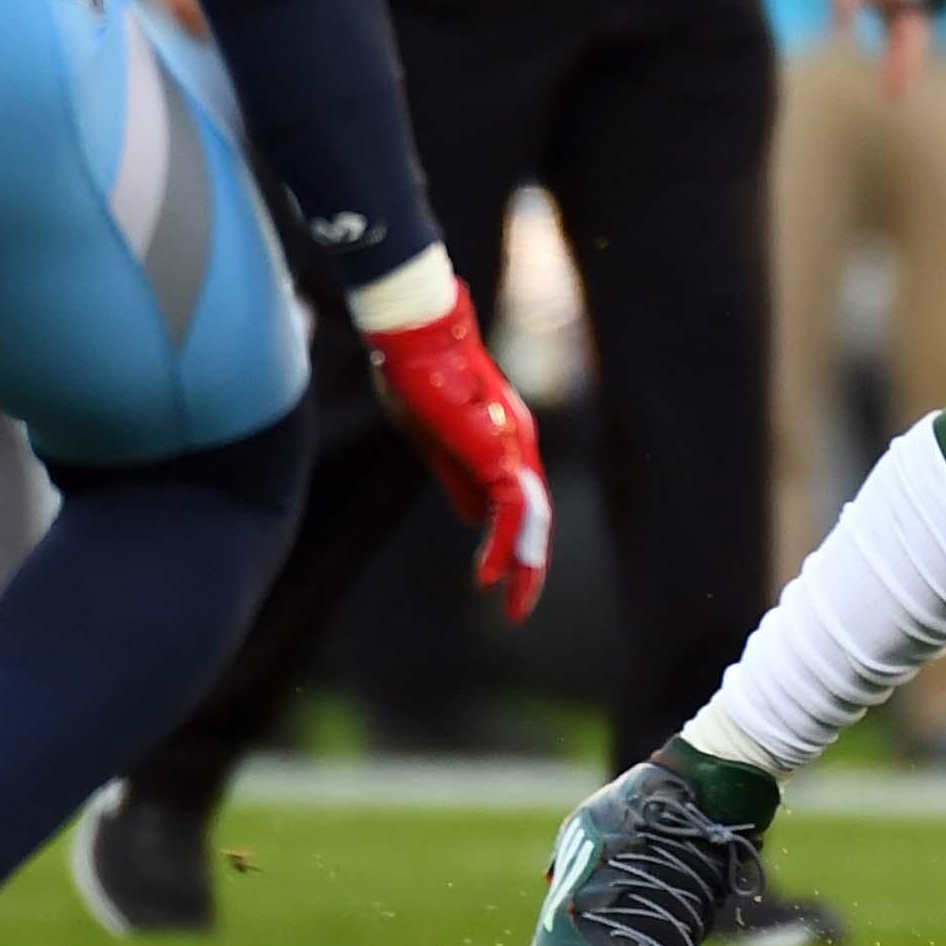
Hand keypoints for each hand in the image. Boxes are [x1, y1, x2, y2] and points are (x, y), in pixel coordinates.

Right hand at [364, 283, 550, 622]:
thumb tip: (476, 520)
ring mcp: (511, 445)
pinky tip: (487, 576)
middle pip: (532, 516)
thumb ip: (460, 480)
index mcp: (500, 443)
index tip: (497, 582)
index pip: (517, 505)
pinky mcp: (497, 448)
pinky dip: (500, 543)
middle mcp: (516, 445)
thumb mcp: (437, 445)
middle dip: (528, 565)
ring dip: (522, 563)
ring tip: (514, 603)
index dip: (511, 543)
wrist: (414, 337)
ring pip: (529, 517)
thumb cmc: (418, 378)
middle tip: (519, 608)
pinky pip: (510, 506)